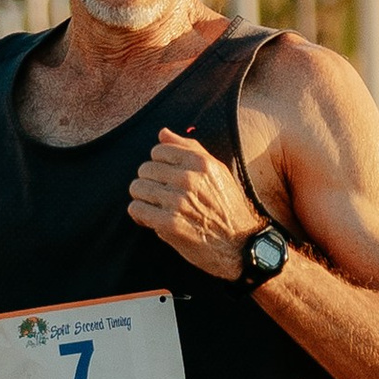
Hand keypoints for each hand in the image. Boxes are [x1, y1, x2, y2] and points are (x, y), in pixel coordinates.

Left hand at [128, 130, 262, 277]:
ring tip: (155, 208)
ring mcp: (178, 201)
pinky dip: (140, 215)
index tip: (165, 179)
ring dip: (143, 199)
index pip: (158, 150)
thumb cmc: (228, 207)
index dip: (159, 165)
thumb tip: (162, 133)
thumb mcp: (217, 171)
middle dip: (149, 183)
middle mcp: (189, 178)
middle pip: (145, 169)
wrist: (241, 245)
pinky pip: (136, 209)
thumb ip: (189, 148)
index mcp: (200, 162)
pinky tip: (151, 220)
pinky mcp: (169, 223)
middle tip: (160, 197)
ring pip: (137, 188)